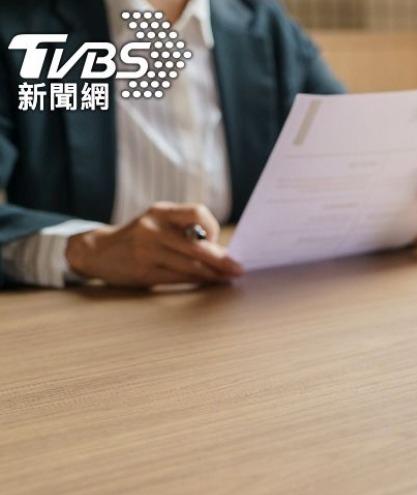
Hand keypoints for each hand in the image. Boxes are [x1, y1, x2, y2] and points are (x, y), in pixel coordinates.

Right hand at [65, 202, 243, 287]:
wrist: (98, 251)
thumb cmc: (139, 237)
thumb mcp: (157, 223)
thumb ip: (184, 231)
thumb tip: (223, 251)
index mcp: (160, 212)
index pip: (197, 212)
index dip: (212, 228)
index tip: (216, 241)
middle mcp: (153, 229)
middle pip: (197, 246)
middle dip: (222, 259)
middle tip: (239, 268)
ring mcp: (146, 251)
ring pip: (190, 266)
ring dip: (213, 274)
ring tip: (228, 277)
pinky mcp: (143, 272)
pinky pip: (178, 278)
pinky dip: (197, 281)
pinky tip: (209, 282)